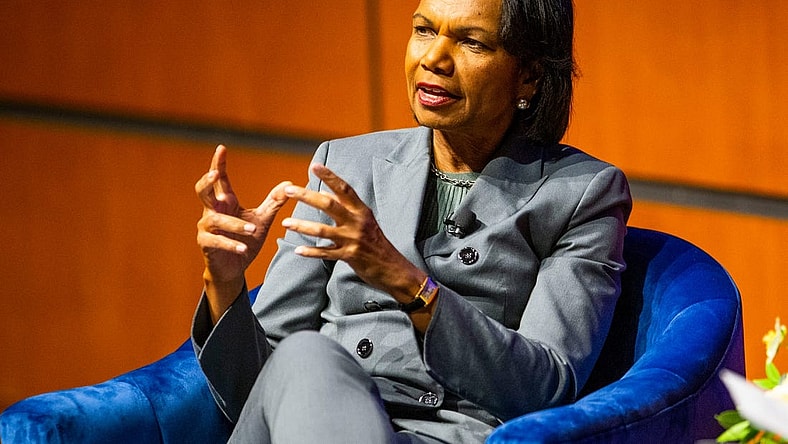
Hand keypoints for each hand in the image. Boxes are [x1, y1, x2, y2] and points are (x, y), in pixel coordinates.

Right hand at [195, 145, 290, 320]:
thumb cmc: (245, 240)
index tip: (222, 148)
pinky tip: (243, 248)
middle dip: (207, 181)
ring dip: (234, 225)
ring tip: (252, 231)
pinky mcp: (207, 245)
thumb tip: (289, 183)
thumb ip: (273, 202)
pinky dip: (231, 244)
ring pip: (216, 220)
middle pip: (202, 191)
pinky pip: (216, 242)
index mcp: (225, 202)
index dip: (218, 164)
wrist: (234, 267)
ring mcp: (207, 228)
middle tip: (215, 173)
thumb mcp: (262, 220)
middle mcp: (212, 211)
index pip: (219, 180)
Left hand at [281, 164, 425, 302]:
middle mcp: (357, 222)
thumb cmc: (377, 243)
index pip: (344, 188)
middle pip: (329, 204)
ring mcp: (353, 239)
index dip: (329, 176)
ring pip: (322, 230)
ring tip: (286, 223)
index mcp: (361, 211)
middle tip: (288, 190)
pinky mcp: (350, 256)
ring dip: (302, 226)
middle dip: (306, 196)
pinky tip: (298, 250)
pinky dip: (311, 252)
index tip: (314, 166)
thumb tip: (325, 192)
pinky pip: (326, 253)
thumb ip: (346, 207)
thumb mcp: (365, 221)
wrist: (393, 269)